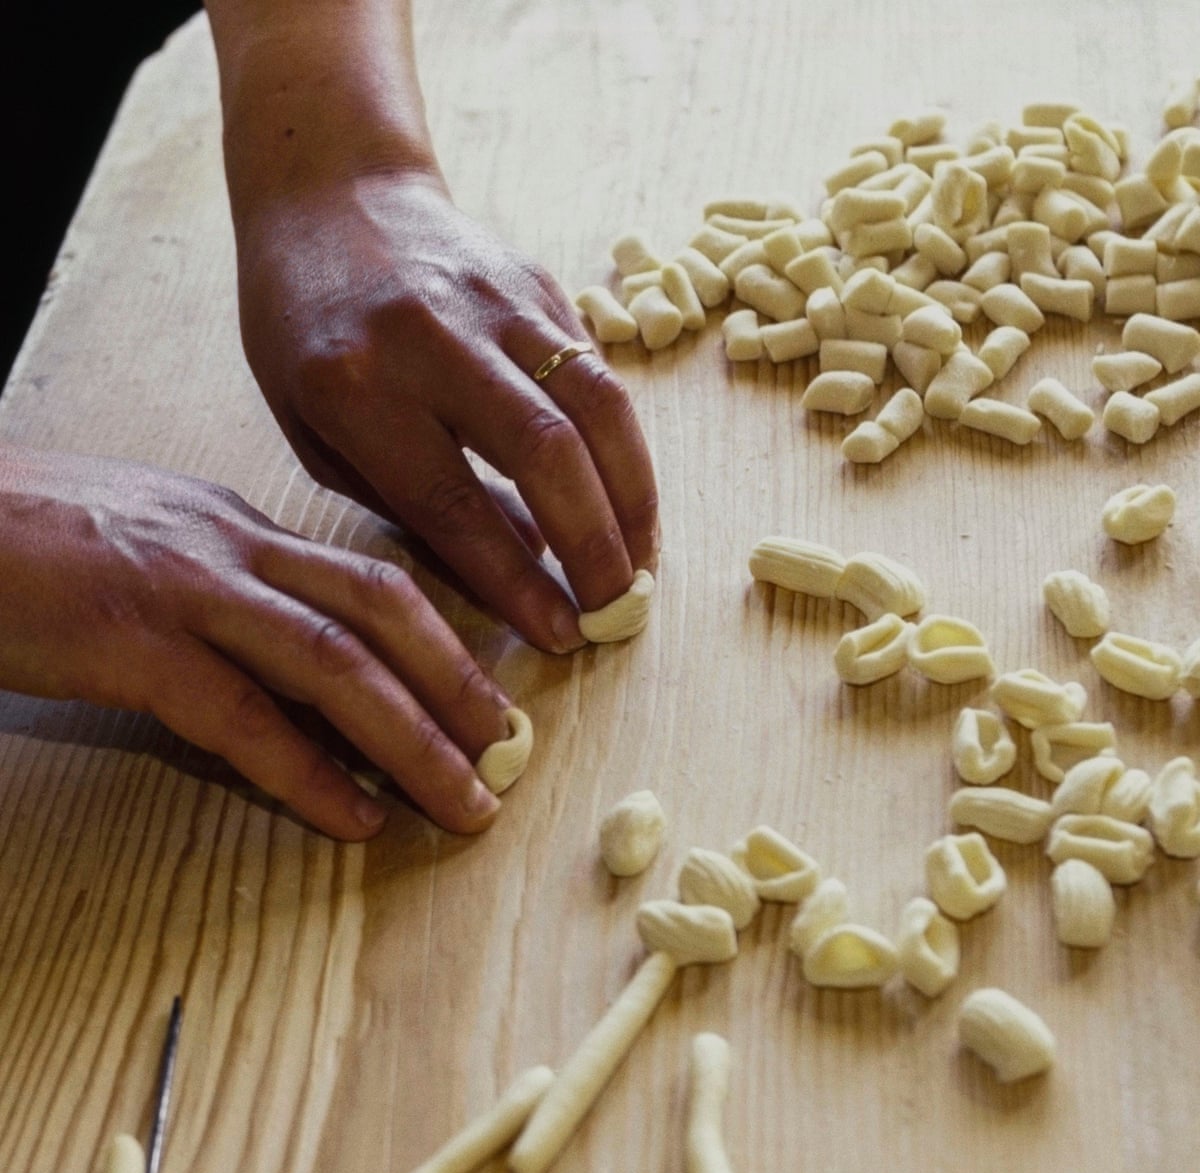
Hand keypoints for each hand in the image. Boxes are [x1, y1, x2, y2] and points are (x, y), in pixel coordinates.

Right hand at [0, 444, 512, 838]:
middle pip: (381, 612)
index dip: (448, 640)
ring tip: (464, 798)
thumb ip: (235, 592)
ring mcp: (184, 593)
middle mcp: (232, 549)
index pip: (374, 579)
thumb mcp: (157, 546)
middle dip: (458, 685)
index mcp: (244, 528)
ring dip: (412, 738)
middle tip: (513, 750)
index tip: (494, 694)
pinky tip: (353, 819)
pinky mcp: (127, 645)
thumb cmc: (34, 537)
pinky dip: (308, 774)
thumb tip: (304, 663)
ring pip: (333, 663)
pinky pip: (240, 718)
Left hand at [231, 170, 659, 652]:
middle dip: (593, 546)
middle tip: (618, 611)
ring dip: (632, 499)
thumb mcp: (318, 431)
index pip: (451, 503)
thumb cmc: (305, 332)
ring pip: (594, 408)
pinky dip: (627, 450)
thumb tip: (526, 566)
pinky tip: (631, 501)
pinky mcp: (541, 284)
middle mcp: (431, 336)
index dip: (515, 579)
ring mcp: (496, 301)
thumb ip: (411, 503)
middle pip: (543, 453)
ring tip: (642, 564)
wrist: (331, 195)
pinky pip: (600, 377)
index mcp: (353, 385)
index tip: (561, 634)